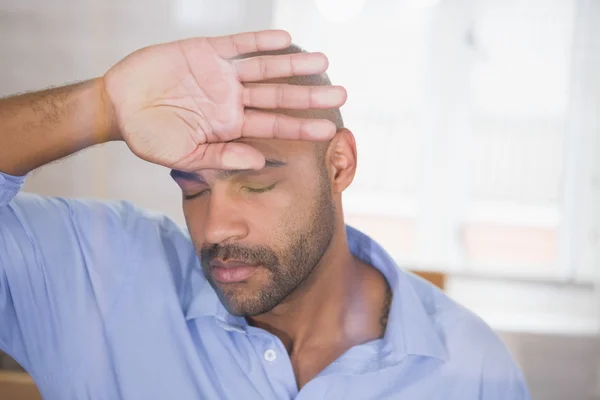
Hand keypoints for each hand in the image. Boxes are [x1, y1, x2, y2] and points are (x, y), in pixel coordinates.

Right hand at [103, 30, 346, 170]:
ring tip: (322, 61)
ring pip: (264, 68)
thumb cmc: (150, 136)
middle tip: (343, 94)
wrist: (119, 106)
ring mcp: (221, 75)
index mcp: (230, 127)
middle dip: (309, 95)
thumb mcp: (185, 155)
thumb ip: (221, 156)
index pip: (273, 127)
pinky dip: (259, 41)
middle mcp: (232, 100)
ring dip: (292, 65)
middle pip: (278, 96)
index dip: (301, 126)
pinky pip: (238, 45)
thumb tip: (258, 161)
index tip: (330, 129)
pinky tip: (284, 38)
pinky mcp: (205, 52)